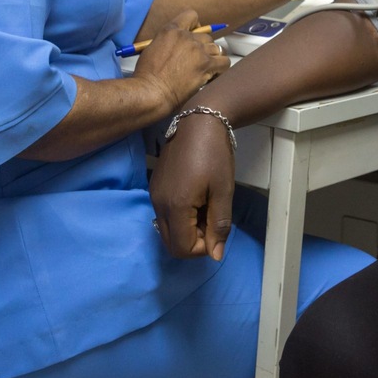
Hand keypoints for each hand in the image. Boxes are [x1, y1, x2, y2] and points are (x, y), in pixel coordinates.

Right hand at [132, 11, 230, 111]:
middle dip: (203, 48)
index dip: (195, 26)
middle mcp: (187, 37)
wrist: (151, 92)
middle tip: (196, 61)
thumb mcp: (152, 48)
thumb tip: (179, 46)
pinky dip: (221, 68)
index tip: (194, 36)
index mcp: (171, 30)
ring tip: (205, 69)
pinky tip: (213, 75)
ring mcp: (198, 50)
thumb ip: (168, 41)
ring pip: (216, 48)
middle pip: (206, 36)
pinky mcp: (207, 65)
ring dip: (212, 58)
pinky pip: (224, 62)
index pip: (192, 16)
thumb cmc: (147, 76)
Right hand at [149, 109, 235, 260]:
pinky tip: (195, 197)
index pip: (182, 249)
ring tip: (205, 207)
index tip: (216, 228)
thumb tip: (215, 255)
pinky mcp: (155, 187)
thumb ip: (219, 225)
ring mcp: (154, 195)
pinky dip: (179, 216)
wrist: (198, 122)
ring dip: (187, 228)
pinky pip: (164, 214)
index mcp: (175, 207)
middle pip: (171, 244)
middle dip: (193, 240)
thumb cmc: (214, 155)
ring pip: (167, 230)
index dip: (202, 247)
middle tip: (211, 219)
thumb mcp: (223, 191)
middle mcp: (158, 204)